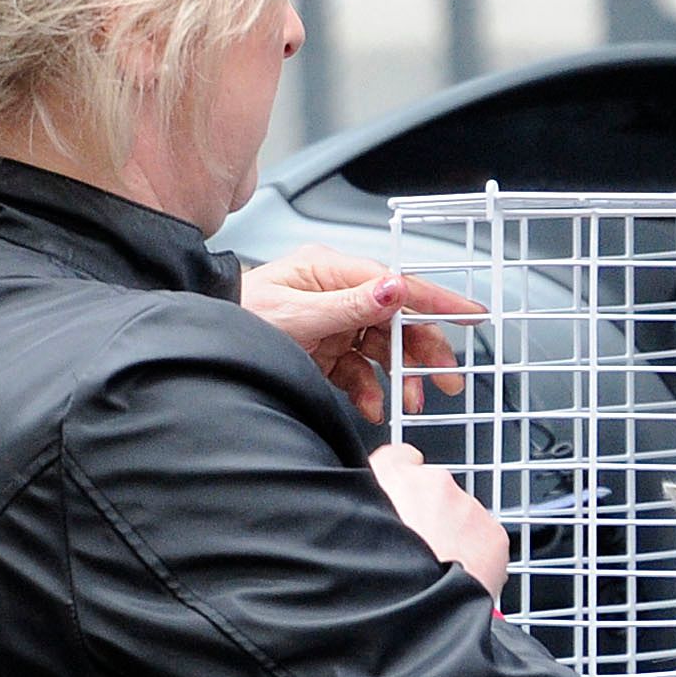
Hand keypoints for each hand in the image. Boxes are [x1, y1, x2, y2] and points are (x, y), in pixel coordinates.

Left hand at [239, 245, 482, 422]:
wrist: (203, 348)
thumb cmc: (234, 320)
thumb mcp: (295, 314)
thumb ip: (348, 305)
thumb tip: (392, 289)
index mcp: (329, 271)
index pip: (395, 284)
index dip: (437, 301)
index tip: (472, 315)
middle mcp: (334, 294)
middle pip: (396, 321)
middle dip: (424, 352)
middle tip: (445, 381)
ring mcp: (330, 324)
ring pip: (382, 350)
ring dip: (399, 378)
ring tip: (410, 402)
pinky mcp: (322, 352)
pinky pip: (358, 371)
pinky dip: (369, 390)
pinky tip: (372, 405)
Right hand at [367, 444, 509, 595]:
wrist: (418, 610)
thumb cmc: (381, 582)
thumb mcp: (347, 537)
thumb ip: (361, 510)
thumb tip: (367, 512)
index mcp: (390, 477)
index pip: (396, 457)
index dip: (398, 482)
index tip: (399, 497)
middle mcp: (432, 482)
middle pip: (433, 492)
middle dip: (428, 516)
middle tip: (415, 551)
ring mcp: (466, 506)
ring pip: (461, 517)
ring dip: (452, 537)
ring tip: (435, 570)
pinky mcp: (492, 532)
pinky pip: (485, 540)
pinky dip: (477, 557)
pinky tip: (457, 578)